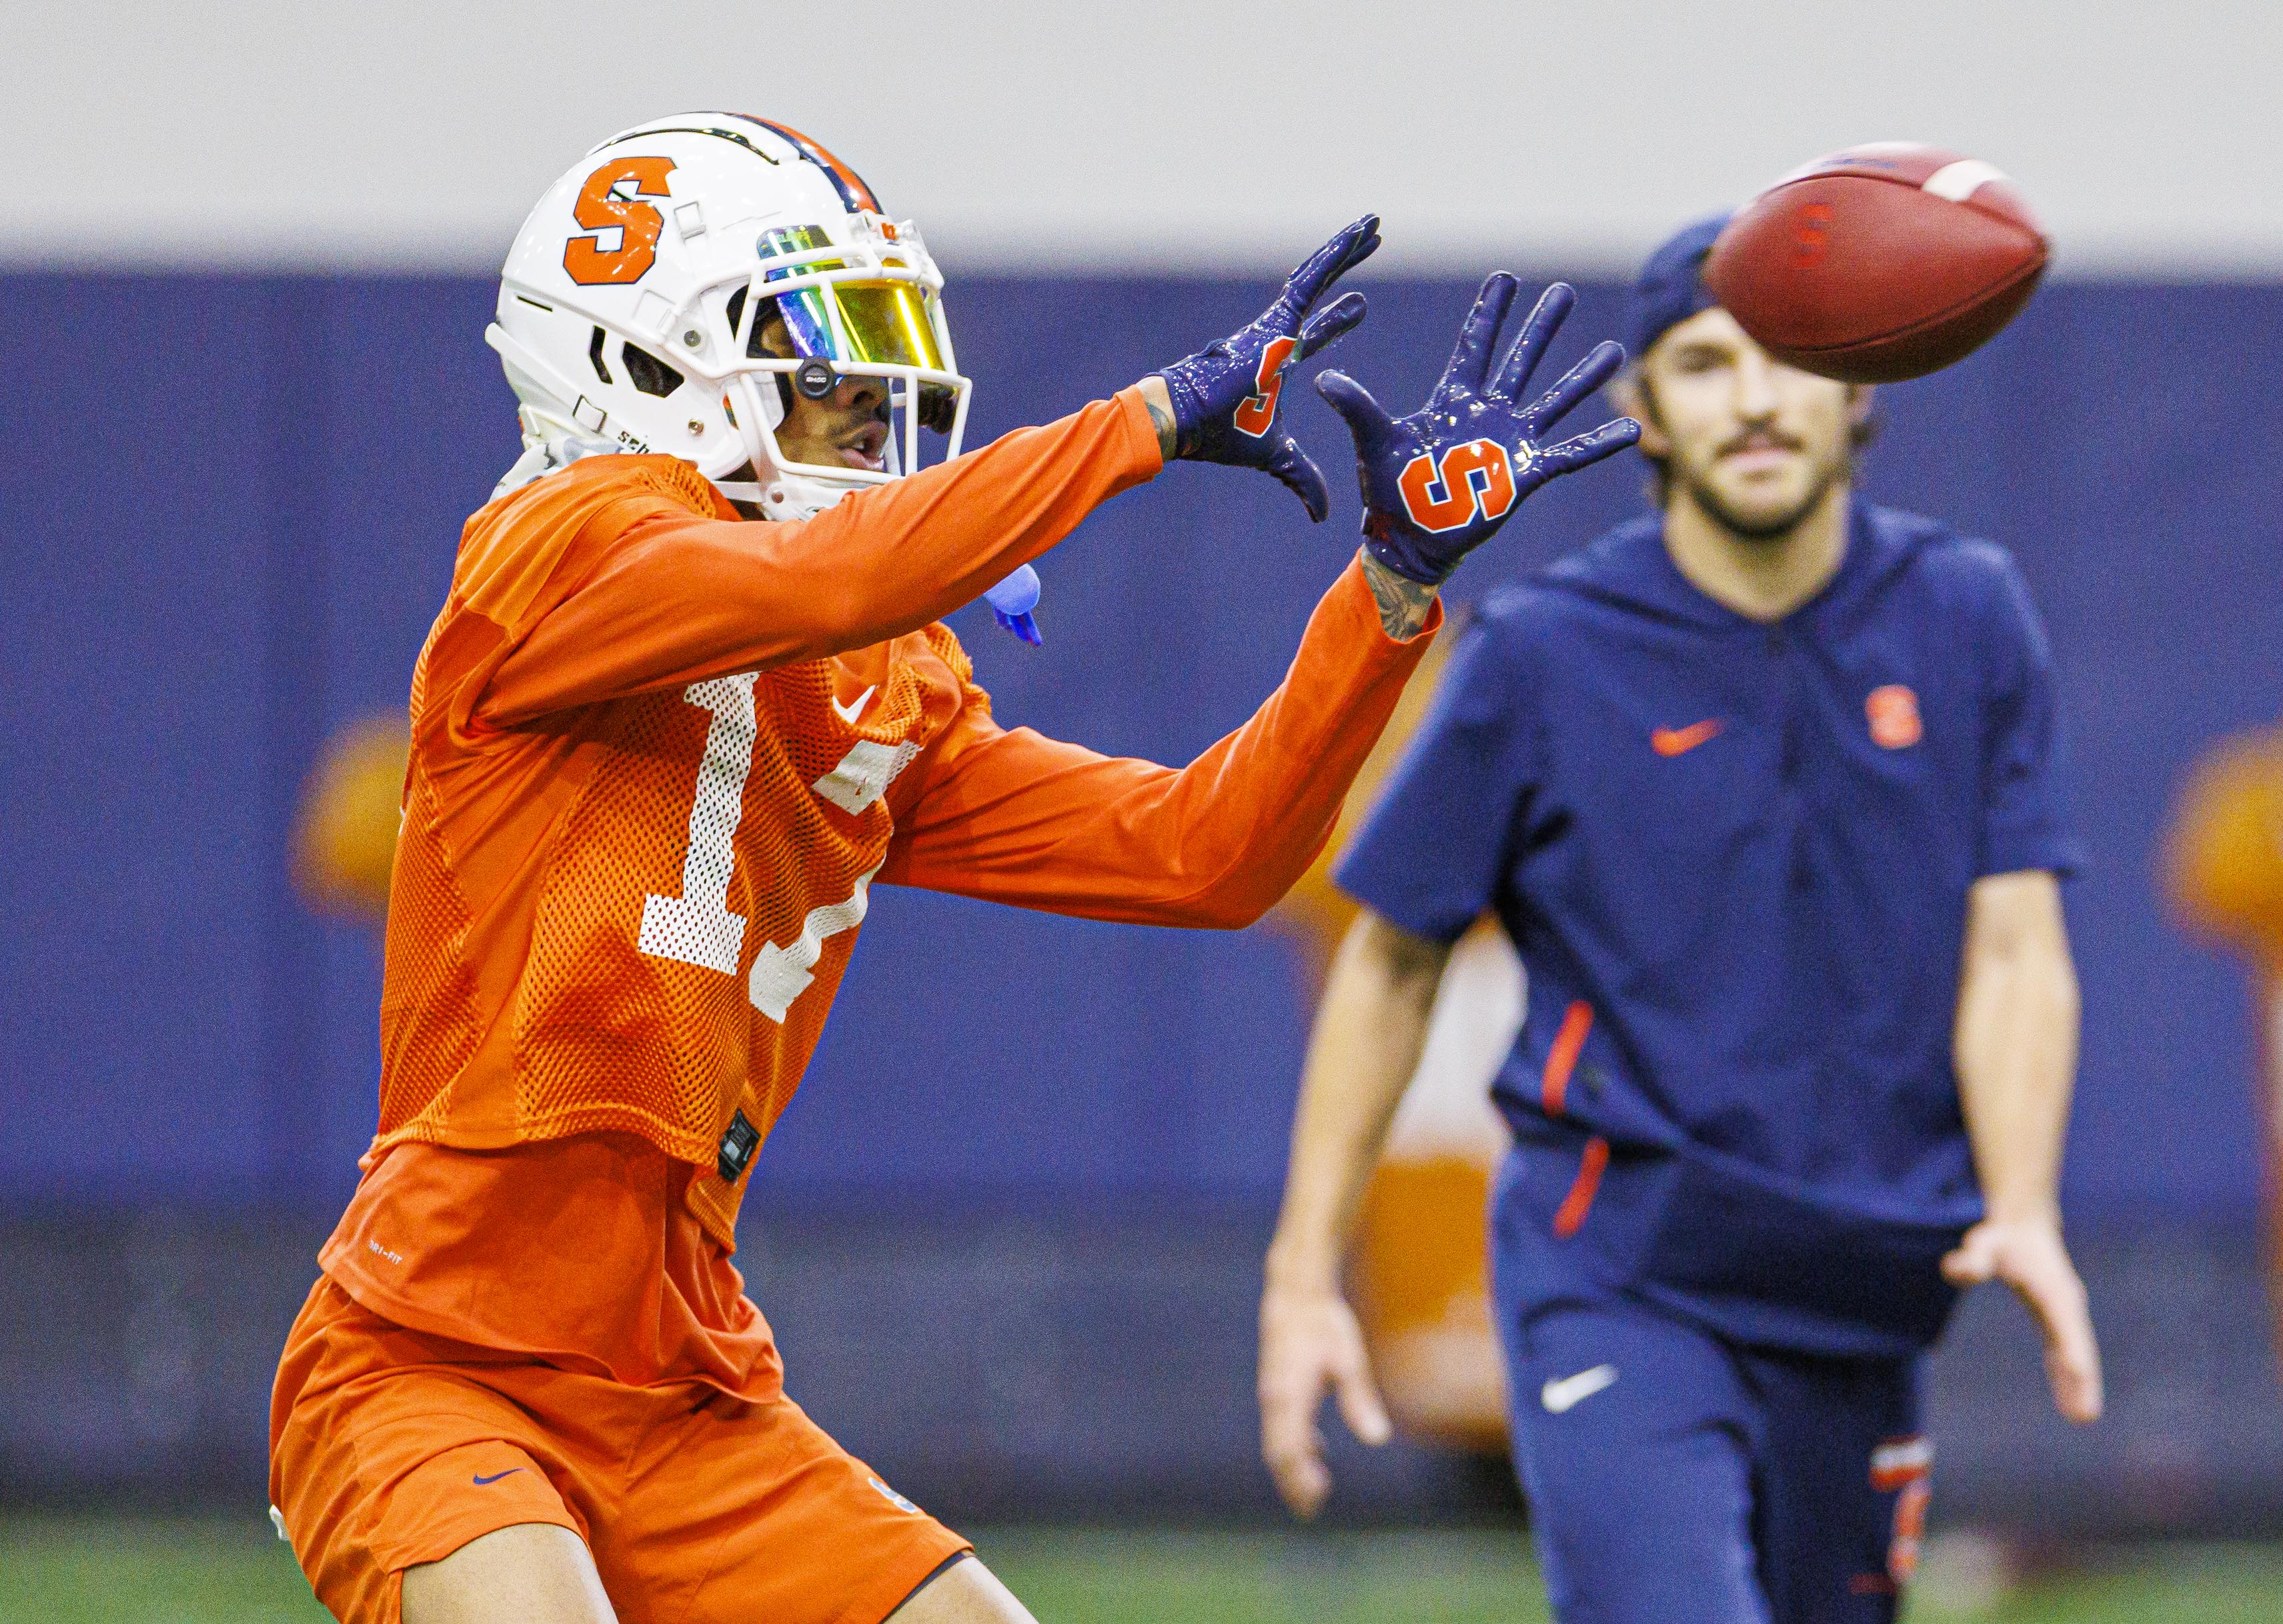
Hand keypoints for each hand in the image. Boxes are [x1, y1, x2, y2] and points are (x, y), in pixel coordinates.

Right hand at [1153, 215, 1379, 520]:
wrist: (1185, 421)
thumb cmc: (1221, 436)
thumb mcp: (1278, 459)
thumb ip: (1303, 478)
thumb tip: (1323, 513)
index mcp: (1278, 361)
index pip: (1315, 335)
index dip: (1338, 320)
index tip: (1360, 306)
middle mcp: (1278, 335)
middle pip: (1320, 293)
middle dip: (1346, 269)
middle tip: (1373, 242)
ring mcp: (1276, 323)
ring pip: (1318, 274)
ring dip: (1347, 249)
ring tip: (1373, 224)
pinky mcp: (1276, 318)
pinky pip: (1312, 277)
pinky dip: (1337, 255)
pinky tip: (1358, 233)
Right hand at [1259, 1283, 1391, 1517]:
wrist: (1296, 1294)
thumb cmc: (1324, 1323)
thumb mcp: (1349, 1359)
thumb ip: (1360, 1399)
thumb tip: (1377, 1438)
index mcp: (1289, 1395)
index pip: (1289, 1449)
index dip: (1300, 1478)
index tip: (1317, 1497)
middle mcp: (1274, 1399)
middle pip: (1278, 1452)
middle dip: (1292, 1482)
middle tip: (1311, 1509)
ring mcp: (1273, 1394)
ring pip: (1277, 1441)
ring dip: (1293, 1467)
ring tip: (1315, 1490)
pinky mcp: (1277, 1388)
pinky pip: (1281, 1426)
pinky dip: (1295, 1445)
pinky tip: (1318, 1450)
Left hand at [1318, 276, 1638, 583]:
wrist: (1409, 540)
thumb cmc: (1389, 490)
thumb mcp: (1373, 443)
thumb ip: (1358, 407)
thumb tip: (1324, 379)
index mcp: (1453, 400)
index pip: (1476, 346)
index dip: (1491, 313)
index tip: (1506, 277)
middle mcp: (1488, 415)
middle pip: (1521, 361)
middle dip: (1542, 327)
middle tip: (1562, 292)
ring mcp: (1510, 443)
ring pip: (1554, 400)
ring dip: (1582, 376)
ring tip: (1612, 348)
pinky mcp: (1525, 476)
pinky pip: (1570, 455)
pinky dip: (1600, 444)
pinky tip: (1632, 430)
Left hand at [1942, 1217, 2103, 1422]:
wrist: (2024, 1225)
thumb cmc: (2001, 1237)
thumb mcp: (1983, 1243)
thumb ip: (1972, 1258)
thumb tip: (1956, 1270)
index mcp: (2052, 1290)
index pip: (2063, 1326)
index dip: (2071, 1351)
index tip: (2078, 1375)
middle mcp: (2066, 1303)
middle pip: (2076, 1346)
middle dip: (2081, 1380)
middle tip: (2084, 1416)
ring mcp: (2065, 1311)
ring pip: (2074, 1352)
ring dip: (2079, 1383)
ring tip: (2081, 1417)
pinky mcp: (2058, 1316)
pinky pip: (2065, 1349)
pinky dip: (2069, 1371)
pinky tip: (2069, 1397)